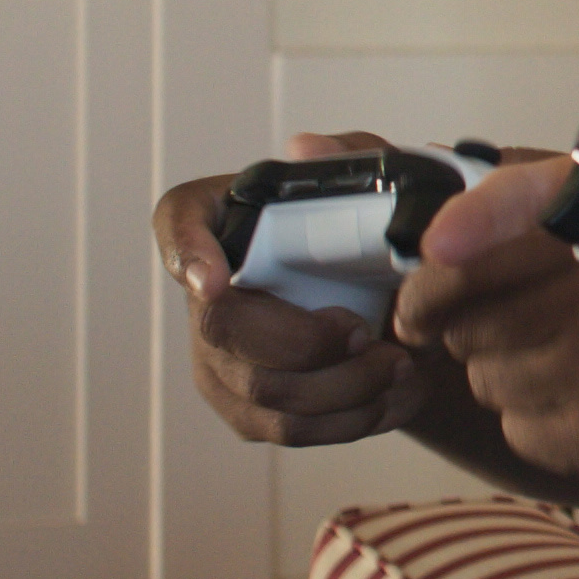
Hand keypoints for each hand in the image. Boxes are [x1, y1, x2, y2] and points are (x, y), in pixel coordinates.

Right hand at [156, 132, 429, 447]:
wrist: (386, 291)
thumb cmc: (362, 224)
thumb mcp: (367, 178)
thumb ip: (347, 157)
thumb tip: (306, 149)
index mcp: (218, 217)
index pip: (177, 225)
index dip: (188, 255)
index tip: (217, 281)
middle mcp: (203, 290)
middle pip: (225, 332)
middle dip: (306, 344)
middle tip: (369, 334)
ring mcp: (217, 355)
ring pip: (265, 394)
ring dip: (344, 390)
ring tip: (401, 366)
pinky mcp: (246, 406)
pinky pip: (288, 430)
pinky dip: (351, 420)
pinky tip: (394, 396)